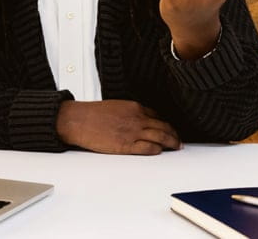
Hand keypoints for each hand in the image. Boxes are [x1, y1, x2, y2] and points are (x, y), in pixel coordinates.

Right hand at [56, 100, 180, 154]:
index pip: (158, 115)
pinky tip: (160, 151)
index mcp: (134, 107)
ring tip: (176, 147)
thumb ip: (129, 113)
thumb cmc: (92, 114)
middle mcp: (137, 118)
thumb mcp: (116, 106)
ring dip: (171, 142)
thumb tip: (138, 120)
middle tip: (179, 140)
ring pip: (160, 137)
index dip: (166, 123)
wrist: (78, 120)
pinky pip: (148, 147)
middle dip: (174, 134)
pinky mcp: (126, 145)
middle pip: (163, 126)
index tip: (170, 128)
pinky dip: (157, 149)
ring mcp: (133, 132)